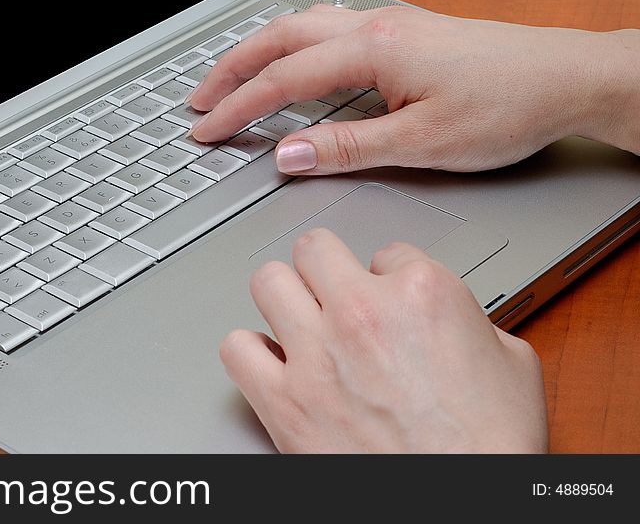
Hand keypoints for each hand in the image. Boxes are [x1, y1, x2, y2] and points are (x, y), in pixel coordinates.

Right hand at [189, 6, 639, 173]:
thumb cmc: (508, 106)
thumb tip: (288, 155)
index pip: (282, 81)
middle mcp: (375, 27)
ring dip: (259, 54)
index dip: (236, 108)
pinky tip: (292, 64)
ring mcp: (389, 25)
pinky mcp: (404, 34)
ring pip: (301, 29)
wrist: (568, 78)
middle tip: (197, 101)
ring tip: (229, 80)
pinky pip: (328, 31)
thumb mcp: (422, 143)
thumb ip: (347, 148)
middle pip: (279, 39)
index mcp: (373, 50)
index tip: (205, 131)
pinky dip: (292, 48)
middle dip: (231, 70)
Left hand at [220, 229, 547, 452]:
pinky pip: (236, 349)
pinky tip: (271, 361)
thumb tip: (447, 318)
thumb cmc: (490, 447)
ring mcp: (316, 355)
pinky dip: (250, 352)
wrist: (465, 506)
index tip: (389, 297)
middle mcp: (362, 314)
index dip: (390, 277)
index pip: (388, 253)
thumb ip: (469, 320)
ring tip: (296, 315)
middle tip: (333, 290)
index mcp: (423, 294)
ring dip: (284, 297)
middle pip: (315, 250)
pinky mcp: (284, 402)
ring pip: (268, 283)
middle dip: (327, 268)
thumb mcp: (512, 362)